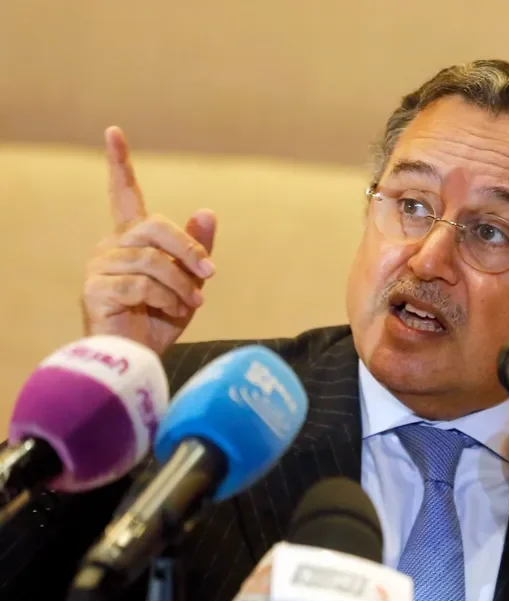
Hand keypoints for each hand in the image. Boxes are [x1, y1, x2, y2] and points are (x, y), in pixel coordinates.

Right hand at [81, 126, 216, 354]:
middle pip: (155, 226)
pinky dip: (167, 299)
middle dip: (189, 249)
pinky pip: (142, 285)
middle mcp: (112, 246)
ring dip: (182, 284)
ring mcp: (100, 267)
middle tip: (211, 272)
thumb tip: (207, 211)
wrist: (141, 360)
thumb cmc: (162, 320)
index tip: (113, 131)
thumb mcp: (190, 281)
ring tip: (191, 303)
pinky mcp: (96, 290)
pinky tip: (172, 311)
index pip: (124, 194)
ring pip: (153, 261)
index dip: (119, 163)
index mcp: (132, 239)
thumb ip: (196, 248)